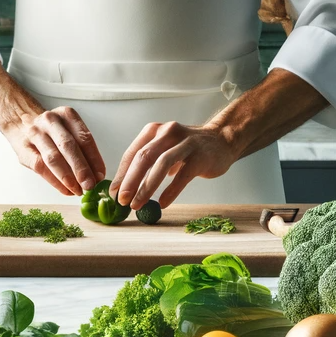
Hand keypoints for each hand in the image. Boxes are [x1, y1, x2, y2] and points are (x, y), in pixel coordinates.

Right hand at [2, 107, 105, 195]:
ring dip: (67, 177)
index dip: (94, 158)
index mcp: (66, 114)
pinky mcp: (24, 149)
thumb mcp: (68, 131)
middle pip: (68, 146)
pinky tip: (65, 190)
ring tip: (78, 190)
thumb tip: (96, 175)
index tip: (100, 175)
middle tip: (90, 185)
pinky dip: (55, 181)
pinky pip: (41, 167)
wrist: (20, 124)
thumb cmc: (50, 132)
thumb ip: (81, 149)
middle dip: (81, 168)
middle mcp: (50, 121)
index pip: (84, 138)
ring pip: (53, 158)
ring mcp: (35, 134)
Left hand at [110, 121, 238, 208]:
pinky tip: (163, 203)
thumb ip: (146, 165)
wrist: (222, 141)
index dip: (121, 175)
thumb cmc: (187, 149)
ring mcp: (185, 142)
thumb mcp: (163, 149)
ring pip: (161, 164)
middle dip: (129, 181)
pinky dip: (171, 190)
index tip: (113, 194)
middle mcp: (167, 132)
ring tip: (137, 204)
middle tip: (121, 200)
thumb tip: (125, 189)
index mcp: (153, 131)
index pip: (132, 153)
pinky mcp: (200, 156)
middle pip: (143, 157)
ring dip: (146, 187)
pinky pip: (183, 175)